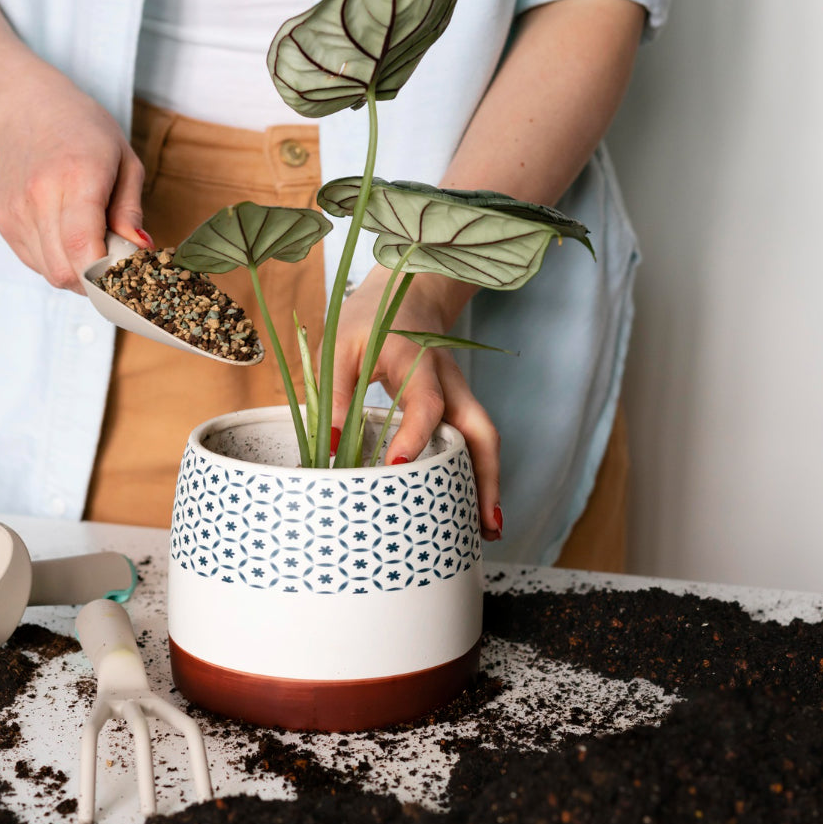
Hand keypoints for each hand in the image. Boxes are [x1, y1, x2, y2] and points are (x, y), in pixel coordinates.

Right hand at [0, 71, 150, 291]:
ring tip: (89, 243)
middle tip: (113, 261)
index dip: (105, 276)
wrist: (26, 109)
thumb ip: (130, 209)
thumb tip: (139, 249)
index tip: (126, 276)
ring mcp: (16, 212)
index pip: (82, 247)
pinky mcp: (3, 221)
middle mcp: (38, 197)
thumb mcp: (124, 160)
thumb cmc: (83, 131)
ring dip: (76, 271)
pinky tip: (65, 234)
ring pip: (50, 273)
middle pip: (65, 271)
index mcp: (76, 177)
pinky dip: (56, 260)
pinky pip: (34, 262)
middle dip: (95, 280)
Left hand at [328, 268, 501, 540]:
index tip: (397, 468)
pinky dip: (479, 473)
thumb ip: (334, 392)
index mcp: (417, 359)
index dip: (414, 435)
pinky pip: (474, 441)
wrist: (407, 293)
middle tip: (484, 524)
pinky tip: (473, 508)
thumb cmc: (368, 321)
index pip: (425, 401)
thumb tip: (333, 446)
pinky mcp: (458, 406)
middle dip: (484, 476)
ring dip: (489, 483)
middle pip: (479, 429)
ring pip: (484, 439)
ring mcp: (459, 394)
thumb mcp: (340, 346)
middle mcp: (449, 380)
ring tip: (488, 530)